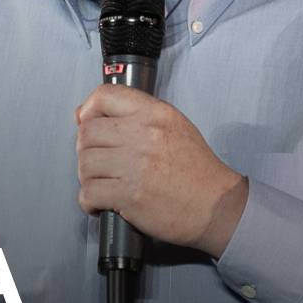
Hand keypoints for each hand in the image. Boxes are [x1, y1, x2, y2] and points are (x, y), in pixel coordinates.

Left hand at [75, 84, 248, 257]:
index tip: (85, 122)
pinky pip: (89, 193)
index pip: (105, 95)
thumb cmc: (196, 170)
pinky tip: (100, 203)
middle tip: (98, 162)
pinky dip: (88, 201)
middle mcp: (143, 135)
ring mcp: (135, 166)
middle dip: (86, 149)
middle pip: (87, 132)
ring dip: (87, 177)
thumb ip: (137, 115)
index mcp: (155, 114)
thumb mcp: (174, 126)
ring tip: (102, 183)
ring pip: (85, 164)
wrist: (217, 207)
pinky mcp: (130, 195)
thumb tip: (89, 114)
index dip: (88, 110)